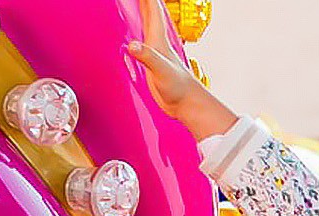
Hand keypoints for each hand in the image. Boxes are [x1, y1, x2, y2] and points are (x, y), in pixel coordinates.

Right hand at [126, 0, 236, 139]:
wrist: (185, 103)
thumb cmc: (178, 87)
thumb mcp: (160, 70)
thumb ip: (147, 56)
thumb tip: (133, 45)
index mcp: (158, 40)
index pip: (153, 11)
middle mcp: (157, 43)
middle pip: (150, 14)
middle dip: (145, 1)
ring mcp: (156, 52)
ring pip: (148, 26)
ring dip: (144, 13)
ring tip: (140, 4)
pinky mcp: (152, 63)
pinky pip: (144, 42)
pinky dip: (139, 34)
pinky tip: (138, 36)